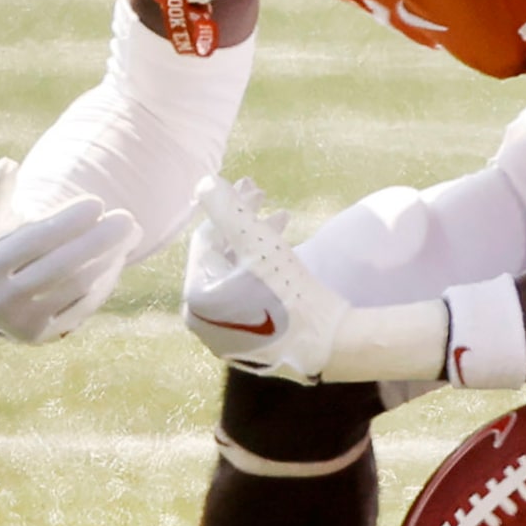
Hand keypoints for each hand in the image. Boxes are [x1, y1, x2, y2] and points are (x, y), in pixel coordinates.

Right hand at [0, 159, 135, 343]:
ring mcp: (21, 322)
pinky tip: (118, 256)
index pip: (30, 243)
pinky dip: (104, 281)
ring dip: (108, 259)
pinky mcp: (42, 335)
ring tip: (130, 231)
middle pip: (58, 268)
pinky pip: (82, 307)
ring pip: (75, 288)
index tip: (96, 202)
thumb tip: (9, 165)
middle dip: (97, 241)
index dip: (65, 223)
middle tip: (127, 217)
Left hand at [181, 176, 345, 381]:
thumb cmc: (291, 294)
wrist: (329, 343)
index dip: (231, 207)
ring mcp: (223, 334)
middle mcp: (201, 320)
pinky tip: (282, 257)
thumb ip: (228, 211)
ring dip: (256, 244)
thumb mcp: (260, 245)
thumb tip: (204, 181)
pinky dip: (260, 272)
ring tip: (283, 221)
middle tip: (268, 199)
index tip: (257, 187)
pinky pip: (245, 296)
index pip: (207, 240)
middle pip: (220, 258)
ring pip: (235, 276)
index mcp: (196, 299)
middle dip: (244, 224)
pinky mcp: (246, 341)